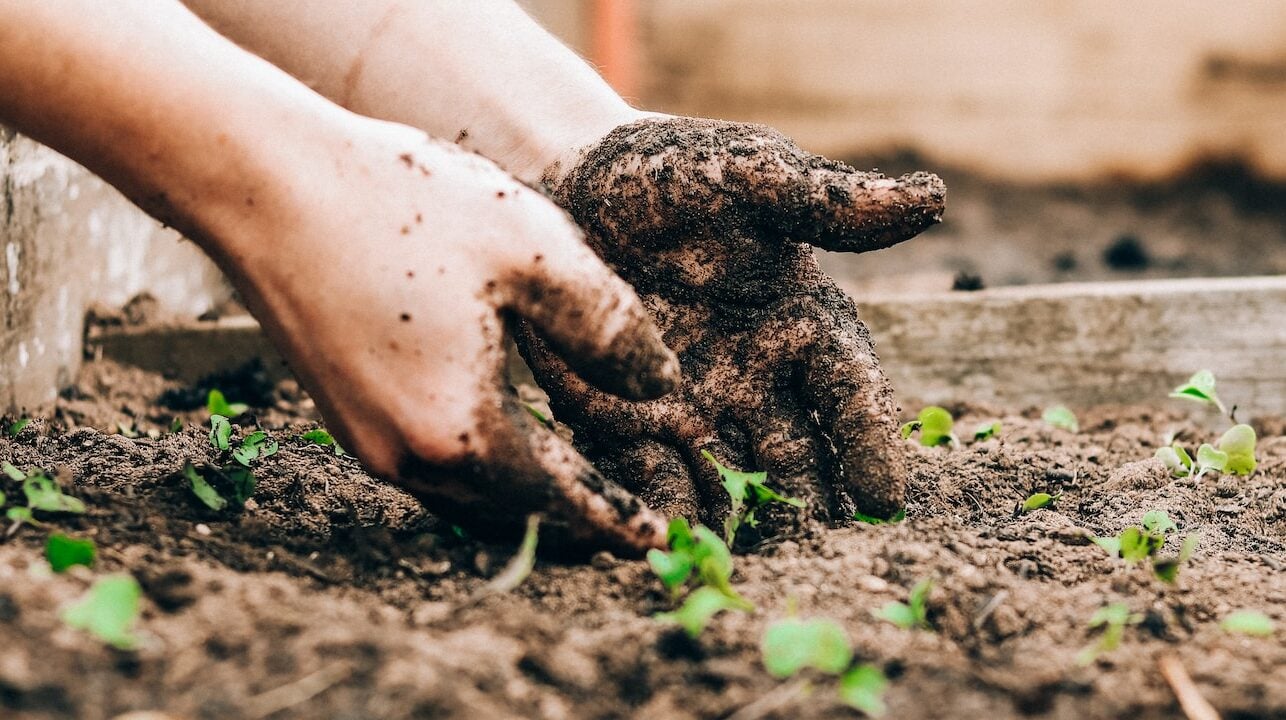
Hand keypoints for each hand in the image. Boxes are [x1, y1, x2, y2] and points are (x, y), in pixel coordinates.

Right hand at [208, 119, 679, 553]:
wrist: (266, 184)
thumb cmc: (404, 206)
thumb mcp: (535, 252)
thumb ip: (610, 328)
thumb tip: (661, 385)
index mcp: (463, 430)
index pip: (562, 500)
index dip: (616, 520)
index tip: (658, 540)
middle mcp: (408, 456)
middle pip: (513, 514)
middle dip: (575, 523)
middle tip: (627, 523)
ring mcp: (367, 440)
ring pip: (468, 498)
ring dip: (527, 502)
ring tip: (577, 490)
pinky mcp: (344, 414)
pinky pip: (431, 469)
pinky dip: (483, 471)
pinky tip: (506, 440)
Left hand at [518, 116, 943, 540]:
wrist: (571, 182)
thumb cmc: (672, 173)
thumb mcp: (748, 175)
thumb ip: (826, 201)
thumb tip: (931, 199)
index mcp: (802, 323)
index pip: (849, 392)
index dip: (869, 443)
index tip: (884, 499)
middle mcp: (757, 378)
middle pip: (798, 456)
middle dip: (811, 505)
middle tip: (820, 555)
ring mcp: (693, 407)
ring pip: (731, 480)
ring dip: (742, 523)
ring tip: (747, 567)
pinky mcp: (626, 421)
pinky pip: (651, 476)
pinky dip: (664, 510)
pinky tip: (667, 542)